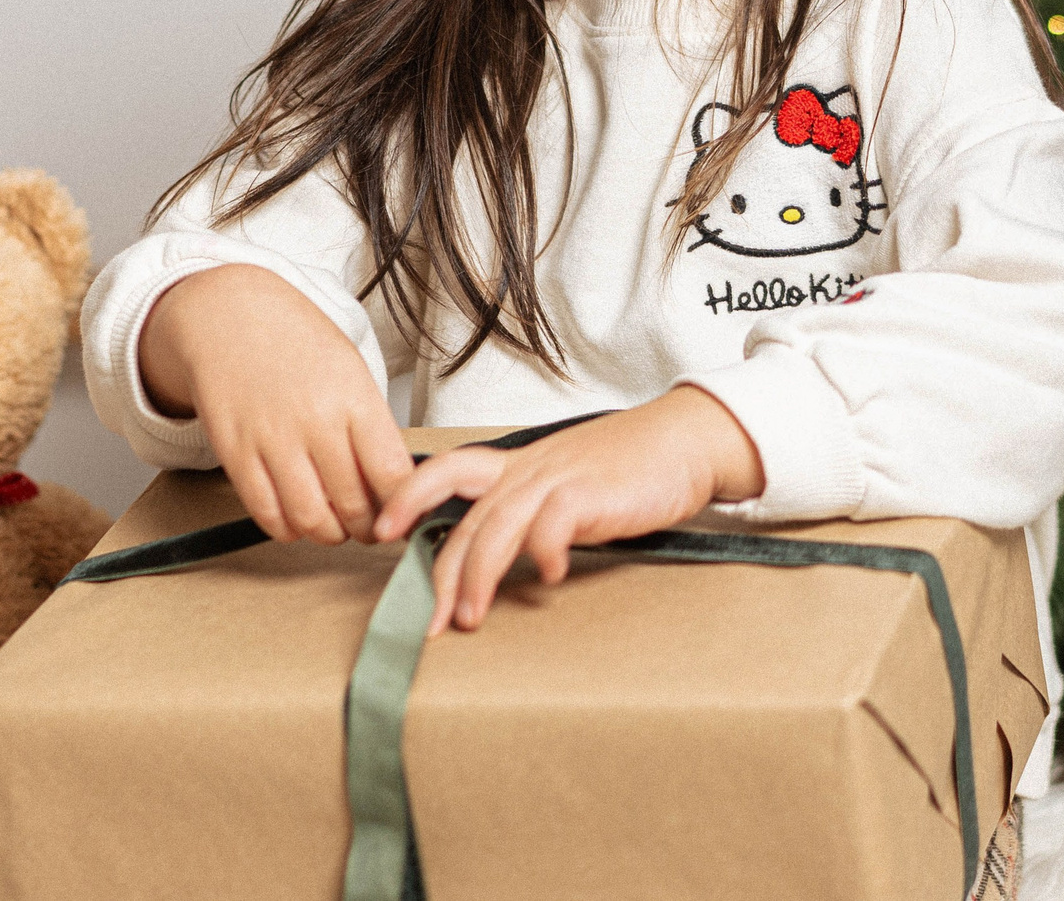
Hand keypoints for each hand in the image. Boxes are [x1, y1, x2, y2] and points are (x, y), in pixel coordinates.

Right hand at [137, 265, 413, 545]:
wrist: (230, 314)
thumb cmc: (296, 342)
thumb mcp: (350, 371)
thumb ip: (371, 427)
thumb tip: (394, 485)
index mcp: (354, 398)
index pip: (392, 476)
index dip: (402, 509)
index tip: (404, 516)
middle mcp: (315, 421)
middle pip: (354, 506)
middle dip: (367, 528)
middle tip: (369, 526)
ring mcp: (272, 439)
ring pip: (311, 520)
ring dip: (328, 533)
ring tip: (333, 523)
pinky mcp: (235, 453)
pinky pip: (266, 513)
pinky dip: (287, 528)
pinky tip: (295, 515)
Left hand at [371, 387, 765, 634]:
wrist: (683, 441)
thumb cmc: (627, 468)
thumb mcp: (566, 480)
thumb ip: (531, 510)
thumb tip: (499, 557)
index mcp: (519, 465)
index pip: (448, 470)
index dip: (409, 495)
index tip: (381, 532)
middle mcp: (529, 470)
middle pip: (466, 519)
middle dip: (442, 574)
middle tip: (430, 622)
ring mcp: (557, 479)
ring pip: (497, 527)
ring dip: (479, 576)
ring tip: (471, 617)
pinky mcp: (590, 493)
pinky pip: (553, 525)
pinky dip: (544, 552)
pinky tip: (549, 577)